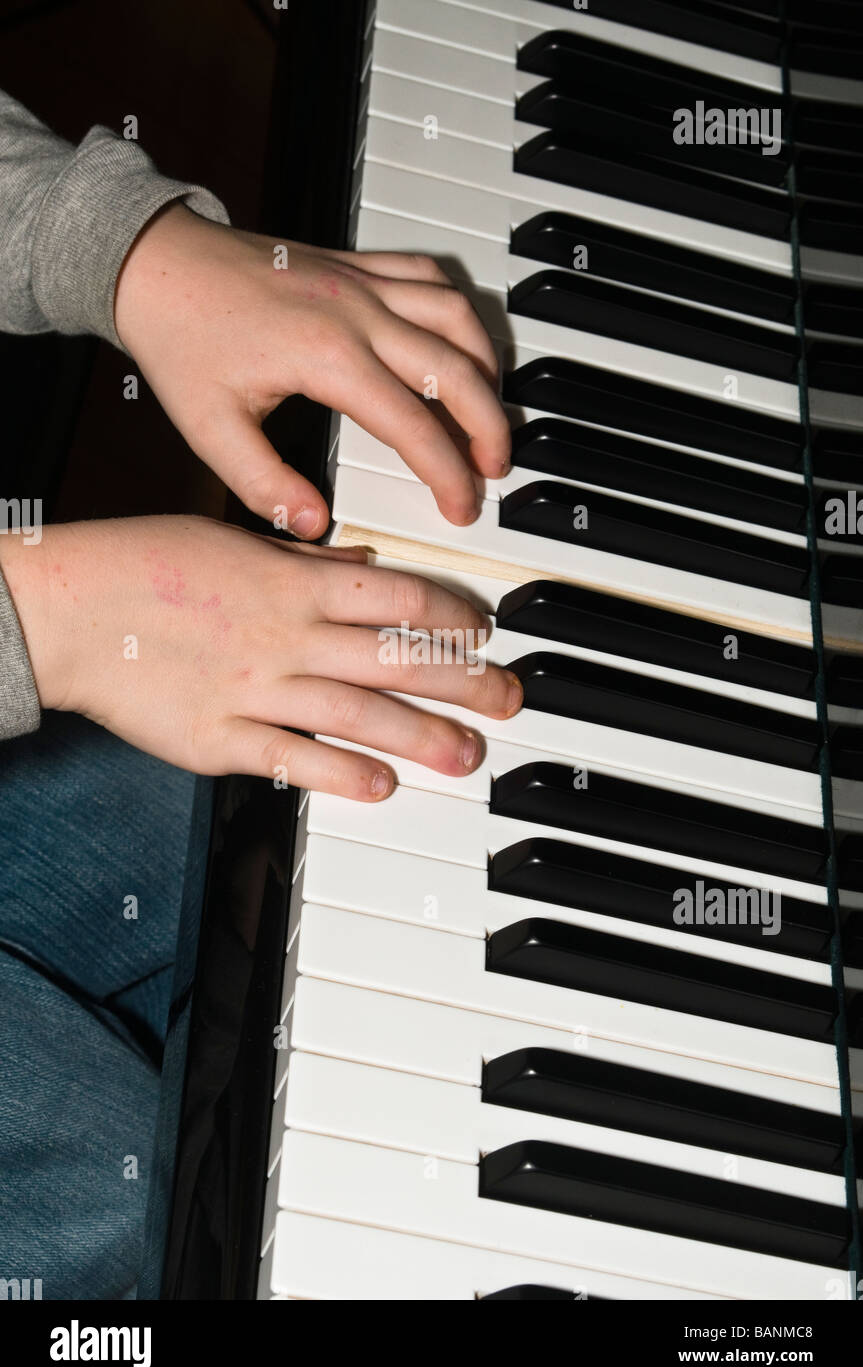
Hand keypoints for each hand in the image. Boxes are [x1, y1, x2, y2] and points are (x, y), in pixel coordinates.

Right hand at [0, 517, 520, 794]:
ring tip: (466, 754)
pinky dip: (342, 774)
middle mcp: (288, 636)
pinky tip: (383, 787)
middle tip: (510, 700)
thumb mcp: (235, 542)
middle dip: (464, 681)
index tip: (486, 633)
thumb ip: (306, 562)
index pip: (398, 597)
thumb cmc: (145, 564)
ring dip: (422, 735)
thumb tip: (364, 563)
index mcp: (294, 582)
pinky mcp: (222, 738)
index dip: (453, 617)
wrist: (71, 609)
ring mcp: (258, 690)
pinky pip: (295, 759)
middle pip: (397, 660)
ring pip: (361, 713)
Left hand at [114, 204, 510, 535]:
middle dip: (490, 426)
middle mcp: (357, 311)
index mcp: (327, 357)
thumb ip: (266, 484)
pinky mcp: (355, 263)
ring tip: (489, 413)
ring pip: (458, 316)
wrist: (154, 264)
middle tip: (496, 469)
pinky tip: (460, 345)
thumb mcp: (210, 429)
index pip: (414, 426)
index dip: (449, 474)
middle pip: (458, 370)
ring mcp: (360, 281)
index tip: (463, 508)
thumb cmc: (179, 341)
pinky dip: (460, 311)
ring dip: (486, 366)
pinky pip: (431, 276)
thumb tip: (317, 525)